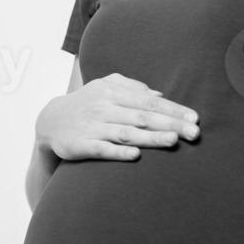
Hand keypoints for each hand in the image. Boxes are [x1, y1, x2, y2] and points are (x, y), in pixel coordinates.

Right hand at [35, 72, 199, 161]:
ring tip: (173, 141)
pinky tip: (136, 156)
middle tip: (194, 133)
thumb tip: (160, 94)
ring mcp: (93, 127)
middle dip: (170, 124)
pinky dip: (118, 152)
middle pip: (143, 116)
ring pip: (126, 132)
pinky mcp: (80, 145)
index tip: (195, 118)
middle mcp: (105, 108)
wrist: (49, 121)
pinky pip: (101, 149)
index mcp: (114, 92)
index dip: (173, 109)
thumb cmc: (86, 104)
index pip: (149, 100)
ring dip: (150, 137)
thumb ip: (132, 88)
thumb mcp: (105, 87)